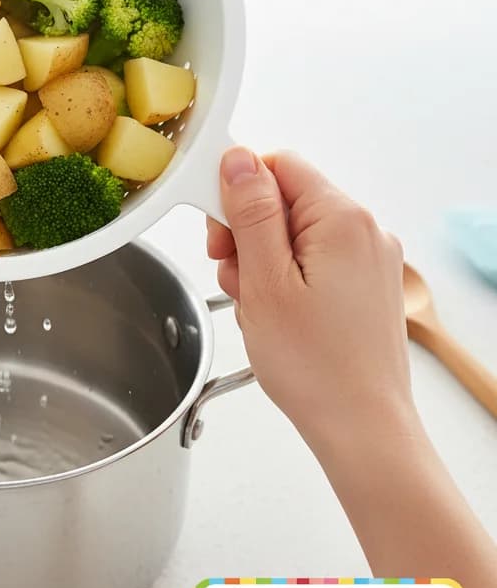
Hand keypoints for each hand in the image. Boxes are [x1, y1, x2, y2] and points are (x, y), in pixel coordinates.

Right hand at [206, 148, 413, 456]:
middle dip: (247, 231)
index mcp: (342, 219)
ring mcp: (370, 258)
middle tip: (233, 275)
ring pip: (295, 232)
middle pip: (286, 199)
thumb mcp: (264, 280)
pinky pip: (314, 258)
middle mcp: (365, 230)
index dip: (238, 191)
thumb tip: (238, 159)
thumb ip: (251, 212)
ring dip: (262, 259)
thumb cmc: (316, 366)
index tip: (217, 229)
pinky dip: (285, 276)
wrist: (362, 428)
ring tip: (257, 304)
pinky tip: (276, 312)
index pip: (277, 165)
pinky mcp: (367, 284)